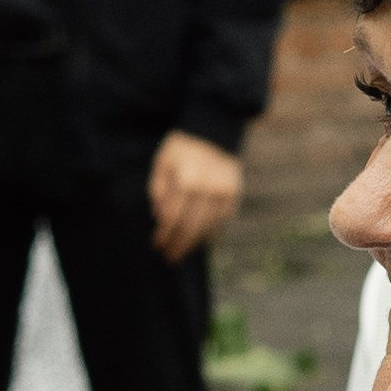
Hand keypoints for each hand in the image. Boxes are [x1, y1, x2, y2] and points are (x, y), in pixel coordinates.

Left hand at [149, 130, 241, 263]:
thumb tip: (159, 217)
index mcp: (186, 179)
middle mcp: (207, 188)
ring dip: (193, 244)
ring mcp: (223, 192)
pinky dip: (210, 233)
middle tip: (169, 258)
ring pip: (208, 228)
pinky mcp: (234, 194)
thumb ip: (158, 189)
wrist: (213, 132)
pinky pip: (221, 222)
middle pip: (190, 228)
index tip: (156, 245)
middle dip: (178, 246)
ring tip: (182, 252)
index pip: (173, 218)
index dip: (164, 235)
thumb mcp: (162, 162)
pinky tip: (199, 240)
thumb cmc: (182, 148)